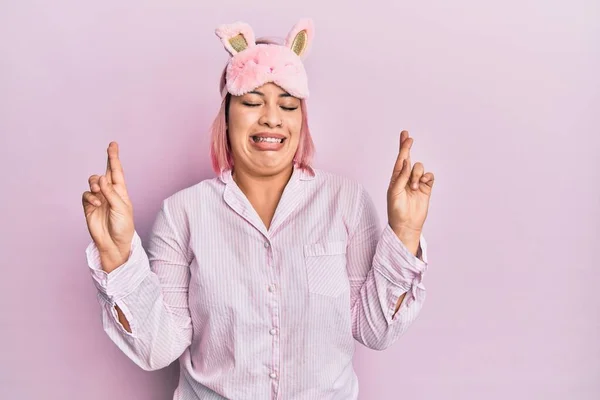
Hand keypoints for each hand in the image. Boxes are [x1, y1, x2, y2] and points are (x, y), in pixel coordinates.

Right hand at [82, 142, 134, 271]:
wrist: (114, 243)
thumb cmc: (123, 227)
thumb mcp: (121, 208)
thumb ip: (111, 192)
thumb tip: (101, 177)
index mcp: (121, 192)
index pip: (117, 171)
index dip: (114, 158)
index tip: (113, 144)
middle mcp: (109, 193)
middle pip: (106, 172)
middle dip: (108, 160)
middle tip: (109, 150)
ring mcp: (98, 199)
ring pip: (93, 182)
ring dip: (95, 184)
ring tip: (99, 193)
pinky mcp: (89, 206)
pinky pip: (86, 194)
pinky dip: (90, 197)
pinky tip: (96, 203)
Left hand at [387, 130, 434, 235]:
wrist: (406, 224)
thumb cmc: (396, 210)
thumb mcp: (394, 192)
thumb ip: (401, 176)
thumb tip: (406, 161)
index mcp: (396, 178)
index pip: (399, 160)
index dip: (402, 148)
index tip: (405, 136)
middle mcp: (406, 178)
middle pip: (408, 158)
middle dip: (407, 147)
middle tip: (408, 137)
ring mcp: (416, 182)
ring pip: (419, 167)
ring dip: (416, 174)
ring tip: (413, 186)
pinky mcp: (426, 188)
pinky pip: (429, 176)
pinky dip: (426, 176)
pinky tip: (422, 182)